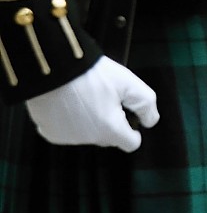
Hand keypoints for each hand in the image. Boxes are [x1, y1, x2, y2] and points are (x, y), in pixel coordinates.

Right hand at [25, 56, 158, 151]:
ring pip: (88, 134)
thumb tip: (150, 121)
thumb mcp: (128, 82)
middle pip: (109, 137)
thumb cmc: (92, 74)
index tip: (129, 113)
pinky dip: (71, 121)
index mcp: (109, 129)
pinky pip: (67, 131)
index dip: (134, 128)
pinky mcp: (49, 132)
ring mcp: (67, 138)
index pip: (131, 143)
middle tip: (107, 97)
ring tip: (87, 96)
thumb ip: (146, 103)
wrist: (54, 69)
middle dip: (112, 122)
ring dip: (91, 121)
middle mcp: (88, 139)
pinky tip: (70, 102)